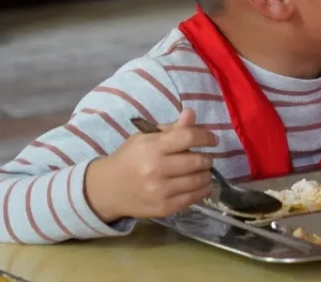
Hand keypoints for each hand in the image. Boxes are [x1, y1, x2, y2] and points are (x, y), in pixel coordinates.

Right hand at [85, 108, 217, 221]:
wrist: (107, 189)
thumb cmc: (130, 159)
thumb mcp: (145, 138)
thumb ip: (172, 128)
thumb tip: (192, 113)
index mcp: (152, 147)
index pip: (189, 137)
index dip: (206, 137)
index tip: (213, 139)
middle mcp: (157, 169)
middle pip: (198, 161)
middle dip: (206, 158)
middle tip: (204, 158)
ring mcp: (160, 191)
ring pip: (199, 180)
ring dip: (206, 174)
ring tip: (202, 171)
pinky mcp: (164, 208)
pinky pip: (193, 198)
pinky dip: (203, 190)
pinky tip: (201, 184)